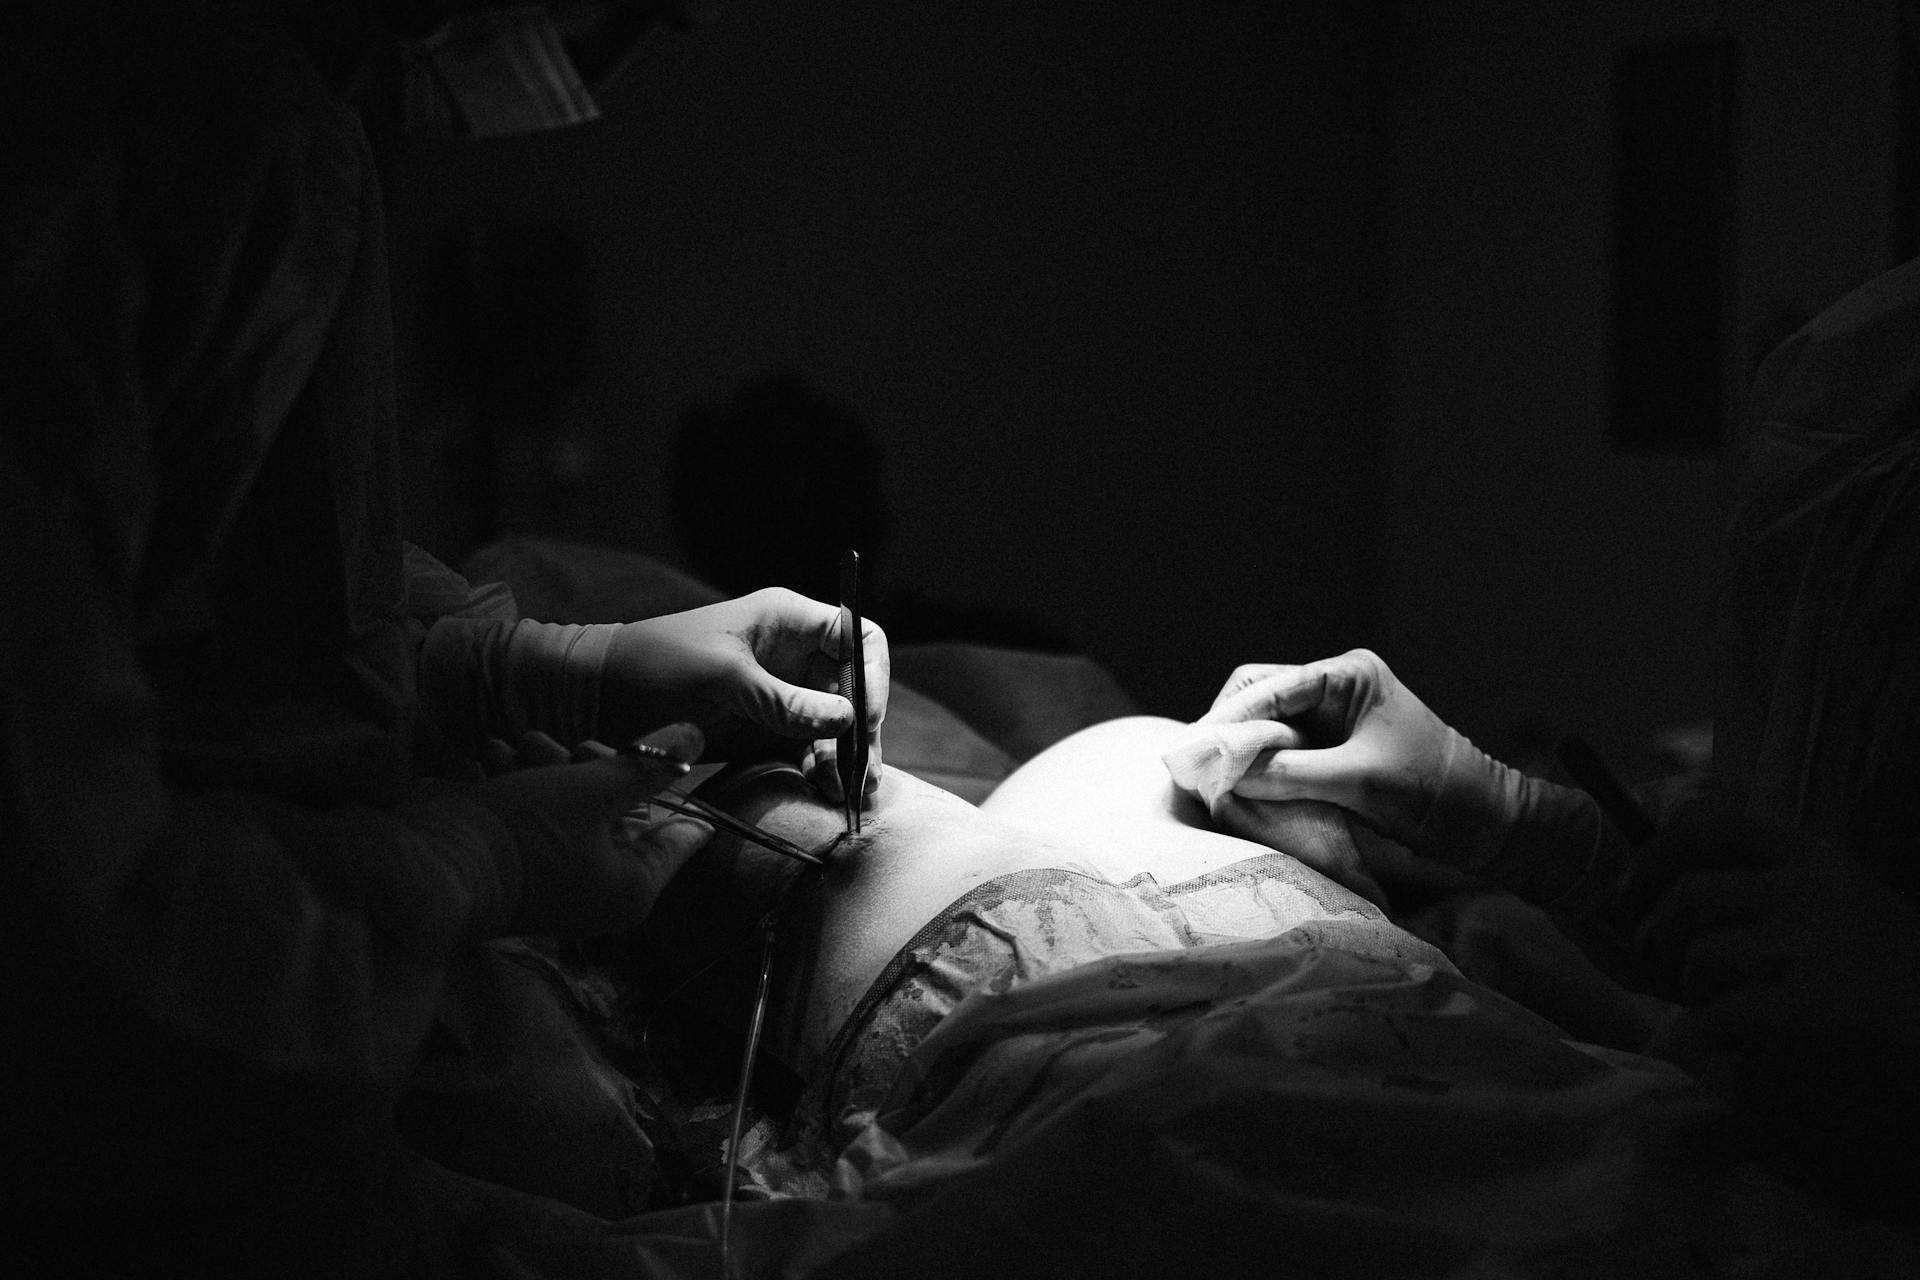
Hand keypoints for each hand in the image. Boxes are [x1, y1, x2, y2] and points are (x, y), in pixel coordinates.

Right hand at [473, 723, 713, 938]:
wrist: (434, 862)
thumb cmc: (527, 830)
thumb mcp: (594, 789)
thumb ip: (646, 766)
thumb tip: (696, 739)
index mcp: (633, 886)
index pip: (682, 833)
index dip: (676, 788)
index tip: (666, 755)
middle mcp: (600, 890)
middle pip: (622, 811)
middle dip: (594, 767)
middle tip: (572, 751)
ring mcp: (556, 879)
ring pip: (572, 805)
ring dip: (549, 766)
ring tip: (521, 746)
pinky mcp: (516, 863)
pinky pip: (534, 816)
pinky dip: (518, 782)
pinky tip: (495, 757)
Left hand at [599, 588, 887, 799]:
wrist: (592, 697)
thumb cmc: (654, 666)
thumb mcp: (722, 678)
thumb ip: (784, 700)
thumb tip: (846, 719)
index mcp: (787, 620)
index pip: (858, 636)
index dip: (872, 674)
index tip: (867, 717)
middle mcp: (792, 655)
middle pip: (854, 688)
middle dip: (863, 730)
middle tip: (863, 773)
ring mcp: (780, 695)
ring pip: (836, 724)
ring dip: (846, 756)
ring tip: (844, 790)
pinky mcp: (764, 731)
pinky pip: (808, 749)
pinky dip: (820, 768)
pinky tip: (822, 787)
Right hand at [1161, 649, 1462, 849]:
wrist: (1485, 823)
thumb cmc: (1432, 792)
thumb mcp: (1356, 782)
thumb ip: (1288, 773)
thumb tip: (1225, 775)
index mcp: (1347, 675)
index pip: (1270, 686)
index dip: (1228, 718)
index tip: (1195, 748)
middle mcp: (1336, 688)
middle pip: (1260, 697)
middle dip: (1228, 730)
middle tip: (1196, 766)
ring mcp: (1334, 718)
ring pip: (1268, 724)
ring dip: (1241, 750)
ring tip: (1211, 780)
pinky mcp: (1334, 749)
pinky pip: (1283, 749)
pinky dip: (1260, 767)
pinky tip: (1239, 787)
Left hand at [1636, 817, 1919, 1215]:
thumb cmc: (1900, 985)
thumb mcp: (1845, 913)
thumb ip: (1773, 894)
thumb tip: (1667, 889)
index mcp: (1822, 860)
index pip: (1718, 828)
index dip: (1659, 855)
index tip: (1630, 890)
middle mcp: (1815, 890)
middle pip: (1692, 896)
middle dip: (1662, 935)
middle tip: (1663, 967)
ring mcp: (1813, 946)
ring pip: (1701, 957)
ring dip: (1695, 992)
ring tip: (1724, 1012)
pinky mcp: (1807, 1008)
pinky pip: (1716, 1020)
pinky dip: (1704, 1040)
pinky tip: (1719, 1053)